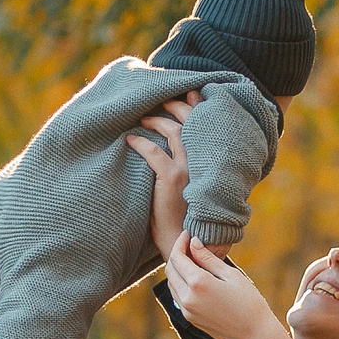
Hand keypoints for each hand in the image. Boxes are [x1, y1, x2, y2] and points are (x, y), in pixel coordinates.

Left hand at [129, 94, 196, 253]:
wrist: (186, 244)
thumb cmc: (185, 222)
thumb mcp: (190, 191)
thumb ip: (185, 170)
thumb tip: (166, 152)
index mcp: (208, 165)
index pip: (203, 129)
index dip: (196, 108)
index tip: (188, 94)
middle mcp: (201, 163)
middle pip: (189, 124)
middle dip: (175, 105)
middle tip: (161, 99)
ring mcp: (188, 169)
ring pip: (173, 132)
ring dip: (156, 120)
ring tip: (143, 117)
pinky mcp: (171, 178)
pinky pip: (153, 152)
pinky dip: (139, 143)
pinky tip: (129, 140)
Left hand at [163, 232, 322, 338]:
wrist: (254, 334)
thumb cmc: (249, 302)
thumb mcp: (231, 275)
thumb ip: (208, 259)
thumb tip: (193, 242)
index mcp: (199, 283)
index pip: (177, 257)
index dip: (180, 242)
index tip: (187, 234)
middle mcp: (188, 297)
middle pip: (170, 269)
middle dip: (176, 254)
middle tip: (189, 245)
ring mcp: (186, 310)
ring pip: (171, 283)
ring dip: (177, 269)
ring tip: (192, 260)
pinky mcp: (189, 318)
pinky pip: (177, 296)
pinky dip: (180, 283)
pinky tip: (194, 277)